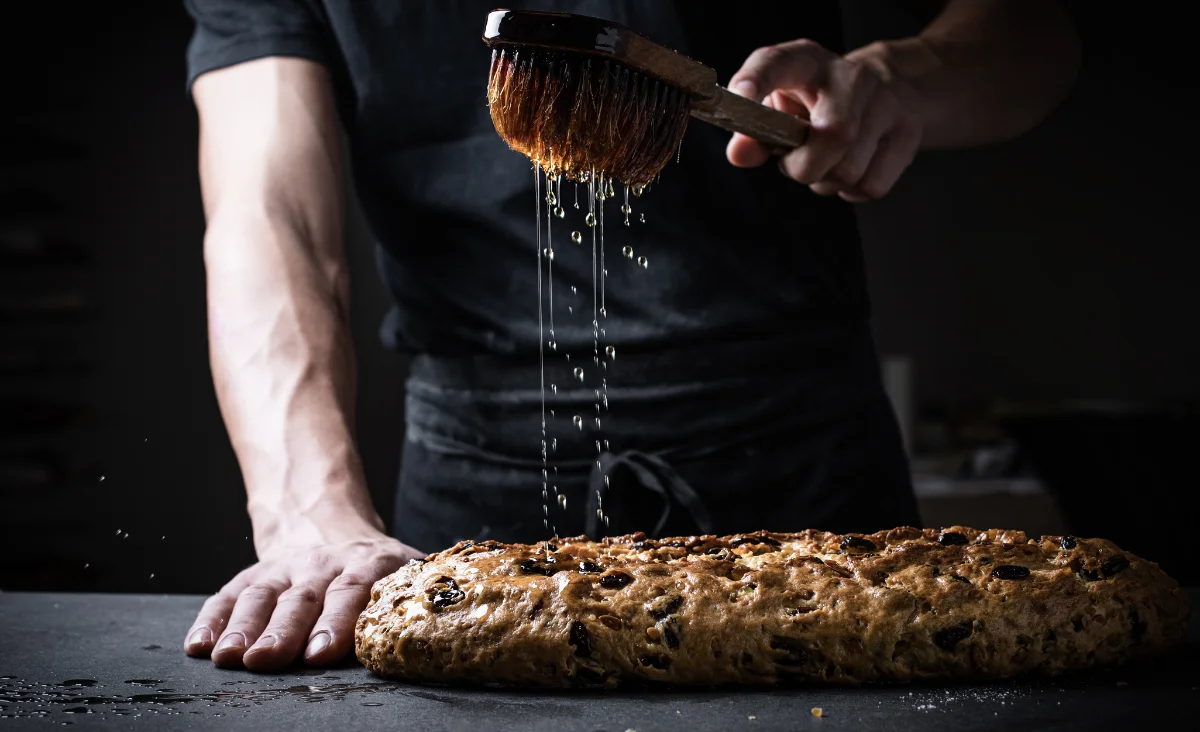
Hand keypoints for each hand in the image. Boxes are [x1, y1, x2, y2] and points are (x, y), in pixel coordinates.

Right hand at [184, 532, 423, 670]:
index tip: (321, 653)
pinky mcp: (253, 575)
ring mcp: (284, 568)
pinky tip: (197, 646)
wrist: (331, 524)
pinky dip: (210, 619)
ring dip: (242, 628)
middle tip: (266, 660)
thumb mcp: (408, 574)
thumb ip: (424, 598)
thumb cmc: (380, 572)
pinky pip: (228, 595)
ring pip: (260, 596)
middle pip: (302, 598)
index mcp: (369, 566)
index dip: (337, 621)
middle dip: (283, 631)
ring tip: (228, 658)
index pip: (352, 592)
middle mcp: (323, 564)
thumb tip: (453, 628)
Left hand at [726, 40, 922, 201]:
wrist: (887, 89)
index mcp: (805, 61)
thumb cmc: (817, 104)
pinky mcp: (909, 132)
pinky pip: (871, 185)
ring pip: (851, 170)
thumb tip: (740, 154)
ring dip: (827, 182)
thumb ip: (754, 133)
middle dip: (804, 167)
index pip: (775, 63)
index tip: (741, 97)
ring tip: (825, 162)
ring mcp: (887, 102)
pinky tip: (850, 169)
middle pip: (834, 135)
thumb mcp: (780, 107)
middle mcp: (850, 75)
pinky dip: (852, 191)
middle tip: (796, 163)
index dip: (755, 81)